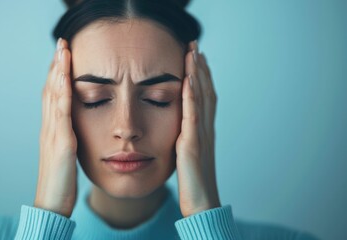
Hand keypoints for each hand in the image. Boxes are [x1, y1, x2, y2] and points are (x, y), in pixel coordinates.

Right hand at [34, 38, 77, 217]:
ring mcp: (53, 134)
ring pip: (54, 97)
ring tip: (63, 51)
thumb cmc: (60, 182)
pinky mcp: (61, 144)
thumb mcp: (65, 155)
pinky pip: (62, 114)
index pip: (53, 96)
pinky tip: (65, 79)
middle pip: (50, 90)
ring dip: (58, 72)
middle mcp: (50, 128)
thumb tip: (73, 128)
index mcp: (52, 130)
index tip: (63, 55)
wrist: (51, 203)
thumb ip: (67, 138)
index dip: (57, 74)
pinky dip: (62, 94)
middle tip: (62, 44)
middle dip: (56, 65)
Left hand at [176, 40, 220, 216]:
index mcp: (203, 129)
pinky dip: (192, 96)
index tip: (195, 56)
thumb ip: (186, 137)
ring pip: (201, 98)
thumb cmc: (194, 181)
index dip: (201, 75)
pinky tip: (188, 80)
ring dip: (197, 74)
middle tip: (195, 45)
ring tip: (193, 52)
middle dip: (200, 67)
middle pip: (205, 90)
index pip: (203, 96)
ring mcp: (200, 134)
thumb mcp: (189, 153)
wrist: (201, 201)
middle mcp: (205, 127)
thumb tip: (180, 127)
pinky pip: (192, 115)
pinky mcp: (192, 144)